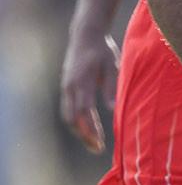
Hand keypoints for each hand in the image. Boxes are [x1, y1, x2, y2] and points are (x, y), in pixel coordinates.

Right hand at [60, 30, 119, 153]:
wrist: (85, 35)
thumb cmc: (102, 51)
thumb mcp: (112, 67)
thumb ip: (111, 88)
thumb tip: (112, 109)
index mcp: (82, 81)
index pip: (84, 111)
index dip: (91, 129)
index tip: (100, 142)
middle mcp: (70, 86)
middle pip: (72, 118)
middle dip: (84, 135)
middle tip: (98, 148)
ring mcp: (65, 87)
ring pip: (67, 116)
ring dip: (79, 131)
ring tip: (93, 143)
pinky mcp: (66, 87)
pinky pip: (67, 109)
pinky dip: (76, 122)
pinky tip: (87, 130)